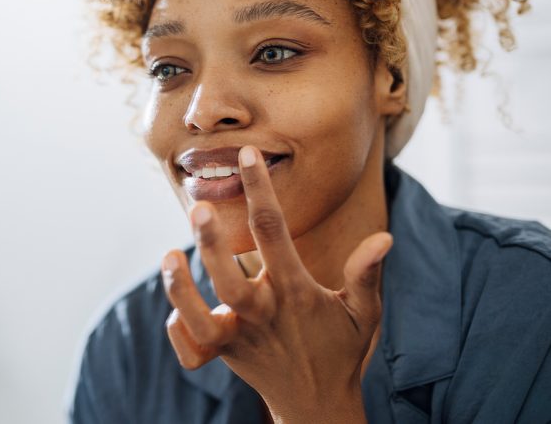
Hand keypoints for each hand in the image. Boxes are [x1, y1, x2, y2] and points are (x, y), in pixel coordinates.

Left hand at [161, 145, 391, 422]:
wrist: (318, 406)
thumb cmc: (340, 348)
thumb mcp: (365, 314)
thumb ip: (367, 275)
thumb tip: (384, 239)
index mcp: (296, 294)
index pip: (274, 232)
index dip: (260, 191)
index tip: (247, 155)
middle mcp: (264, 314)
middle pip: (230, 281)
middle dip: (212, 245)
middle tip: (197, 208)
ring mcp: (241, 338)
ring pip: (203, 319)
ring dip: (181, 289)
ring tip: (169, 255)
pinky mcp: (225, 354)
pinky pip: (194, 348)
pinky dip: (179, 327)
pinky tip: (176, 303)